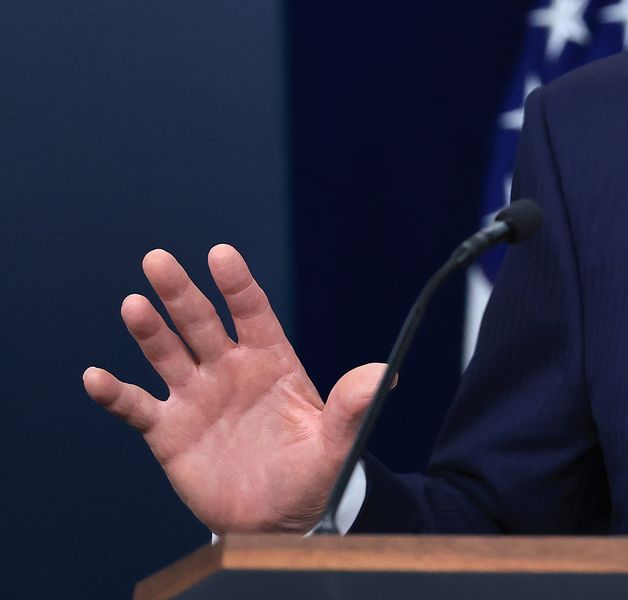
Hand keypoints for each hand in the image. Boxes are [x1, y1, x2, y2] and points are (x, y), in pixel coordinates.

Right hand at [82, 245, 385, 533]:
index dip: (237, 284)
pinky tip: (96, 377)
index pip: (252, 313)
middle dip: (181, 292)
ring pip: (166, 354)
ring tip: (134, 305)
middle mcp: (229, 370)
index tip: (220, 254)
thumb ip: (353, 408)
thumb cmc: (312, 474)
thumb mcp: (337, 443)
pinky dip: (115, 393)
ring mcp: (196, 397)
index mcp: (271, 362)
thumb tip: (384, 374)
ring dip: (149, 331)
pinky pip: (136, 406)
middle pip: (200, 322)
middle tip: (158, 260)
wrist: (279, 519)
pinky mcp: (168, 431)